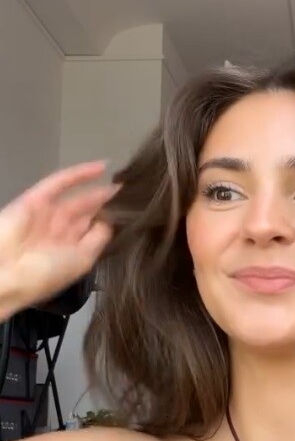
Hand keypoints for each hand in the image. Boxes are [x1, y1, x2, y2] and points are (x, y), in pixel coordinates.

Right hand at [0, 161, 119, 318]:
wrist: (5, 271)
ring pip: (78, 198)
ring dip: (98, 189)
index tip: (136, 212)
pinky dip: (80, 173)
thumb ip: (99, 239)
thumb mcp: (82, 260)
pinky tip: (102, 167)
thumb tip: (112, 220)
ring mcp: (48, 214)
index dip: (112, 220)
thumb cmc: (45, 274)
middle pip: (88, 214)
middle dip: (108, 204)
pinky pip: (61, 182)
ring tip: (123, 180)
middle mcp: (59, 233)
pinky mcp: (35, 198)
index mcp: (69, 252)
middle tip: (133, 193)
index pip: (94, 232)